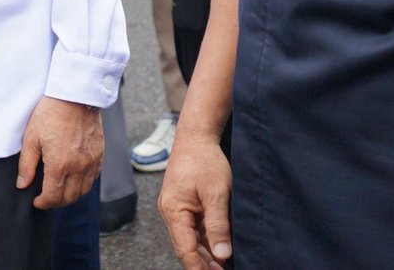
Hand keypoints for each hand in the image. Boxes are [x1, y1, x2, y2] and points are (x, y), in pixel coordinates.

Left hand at [17, 96, 102, 208]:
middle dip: (56, 202)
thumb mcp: (31, 137)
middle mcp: (78, 167)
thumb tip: (22, 184)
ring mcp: (92, 161)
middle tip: (46, 198)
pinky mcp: (100, 154)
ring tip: (59, 190)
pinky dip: (84, 184)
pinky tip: (74, 178)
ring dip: (71, 195)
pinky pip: (94, 178)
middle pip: (70, 198)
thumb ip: (26, 164)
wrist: (75, 96)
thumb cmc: (49, 113)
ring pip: (84, 191)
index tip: (36, 202)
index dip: (43, 203)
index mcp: (59, 164)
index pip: (53, 196)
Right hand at [159, 125, 232, 268]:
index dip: (199, 267)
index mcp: (173, 211)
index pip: (185, 249)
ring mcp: (176, 208)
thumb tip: (221, 255)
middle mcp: (170, 212)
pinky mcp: (183, 203)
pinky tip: (219, 246)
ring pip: (190, 238)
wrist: (196, 137)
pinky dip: (205, 239)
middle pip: (186, 246)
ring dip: (206, 252)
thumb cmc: (205, 161)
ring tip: (223, 265)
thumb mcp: (216, 194)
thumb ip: (218, 225)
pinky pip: (193, 227)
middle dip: (203, 263)